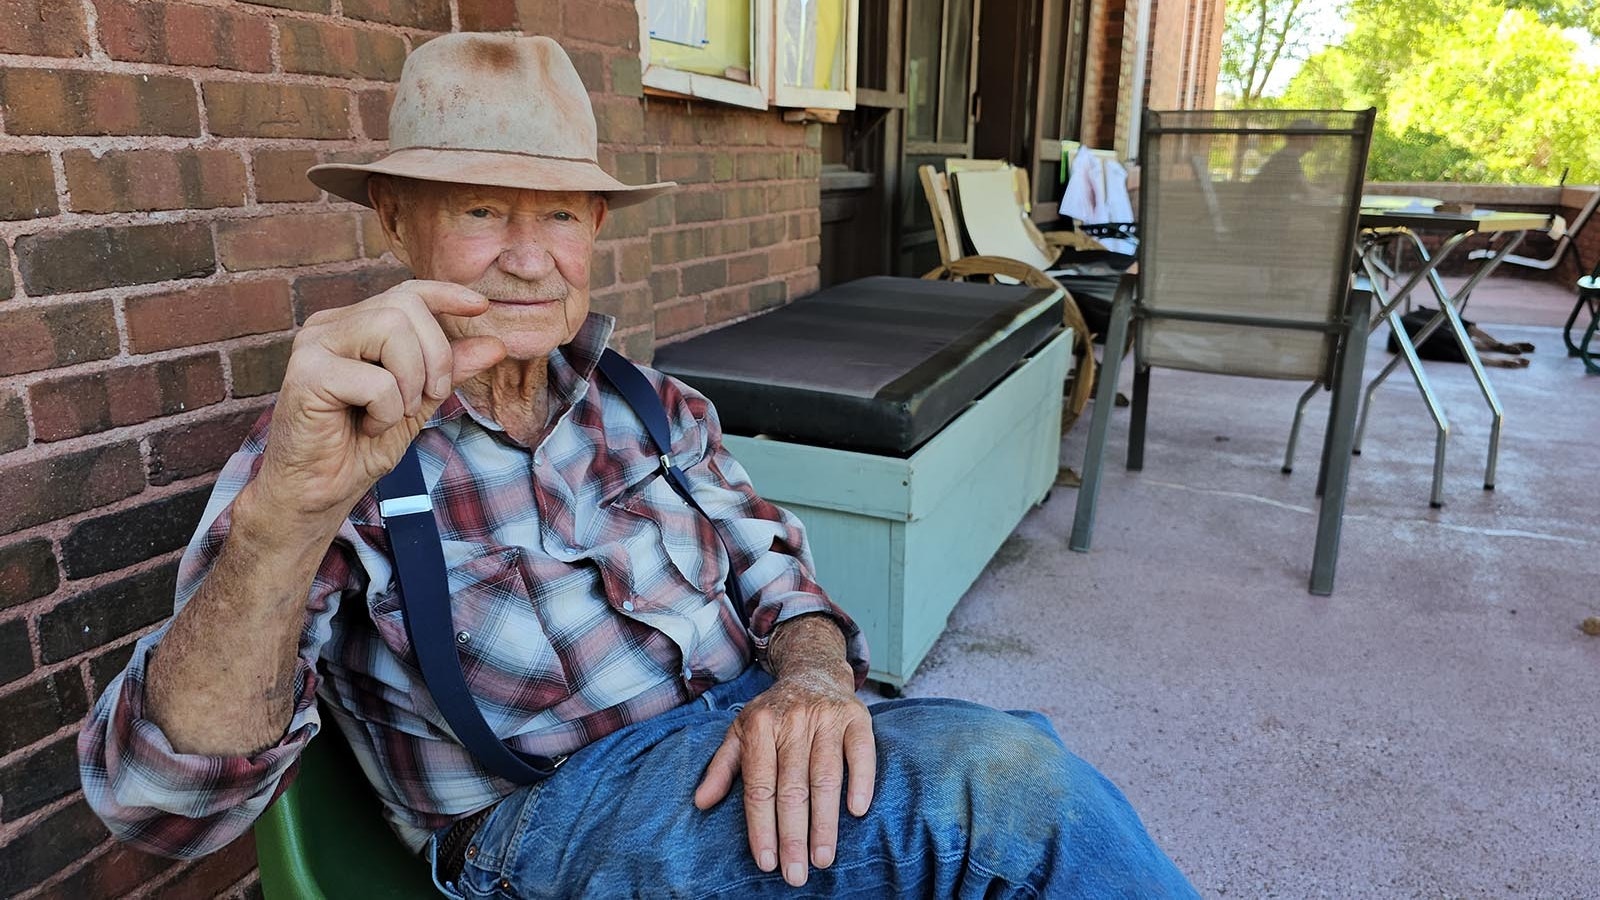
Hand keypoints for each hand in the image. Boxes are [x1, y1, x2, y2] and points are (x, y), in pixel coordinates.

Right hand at [255, 280, 505, 520]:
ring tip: (394, 414)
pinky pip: (376, 380)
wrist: (317, 493)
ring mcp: (314, 347)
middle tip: (425, 400)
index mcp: (353, 327)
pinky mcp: (306, 375)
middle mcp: (329, 327)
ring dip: (410, 382)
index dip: (445, 294)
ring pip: (390, 329)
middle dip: (434, 356)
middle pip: (404, 307)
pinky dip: (387, 412)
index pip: (405, 292)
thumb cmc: (359, 448)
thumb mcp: (418, 404)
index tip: (480, 306)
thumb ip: (449, 372)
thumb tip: (495, 344)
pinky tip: (368, 428)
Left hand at [693, 634, 874, 886]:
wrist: (813, 670)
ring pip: (825, 777)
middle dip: (793, 836)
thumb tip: (700, 802)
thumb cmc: (774, 712)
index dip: (762, 827)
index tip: (766, 862)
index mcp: (759, 727)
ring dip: (825, 822)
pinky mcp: (856, 717)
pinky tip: (856, 811)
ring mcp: (825, 718)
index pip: (759, 787)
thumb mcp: (740, 731)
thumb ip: (722, 767)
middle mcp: (792, 721)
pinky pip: (860, 753)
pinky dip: (860, 781)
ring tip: (823, 858)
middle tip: (796, 874)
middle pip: (792, 788)